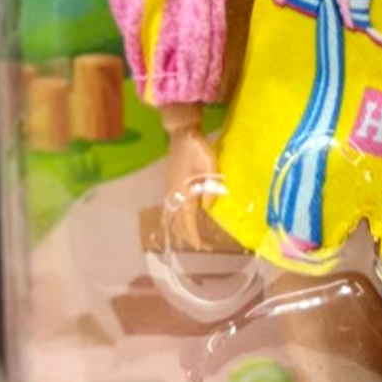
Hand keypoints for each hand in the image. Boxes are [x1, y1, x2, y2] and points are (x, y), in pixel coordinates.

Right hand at [159, 119, 224, 252]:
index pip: (187, 219)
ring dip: (181, 228)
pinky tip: (185, 219)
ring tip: (191, 238)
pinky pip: (173, 207)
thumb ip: (211, 186)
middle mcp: (174, 193)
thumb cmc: (197, 147)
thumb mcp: (210, 165)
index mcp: (183, 191)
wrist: (182, 133)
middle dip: (187, 235)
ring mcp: (171, 188)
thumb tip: (209, 207)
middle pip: (177, 221)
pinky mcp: (172, 183)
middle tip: (200, 246)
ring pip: (174, 215)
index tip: (200, 247)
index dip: (193, 234)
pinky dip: (178, 217)